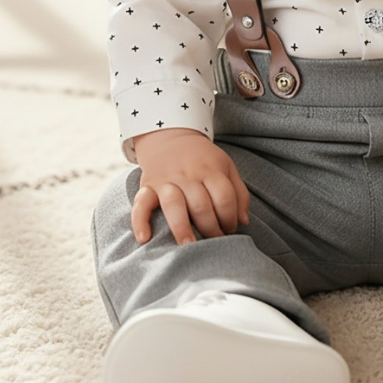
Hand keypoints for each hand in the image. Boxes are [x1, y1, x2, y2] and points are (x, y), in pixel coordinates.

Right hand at [131, 128, 249, 245]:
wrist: (170, 135)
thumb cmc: (203, 158)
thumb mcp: (226, 166)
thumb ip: (238, 193)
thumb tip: (243, 222)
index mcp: (211, 170)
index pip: (224, 198)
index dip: (230, 218)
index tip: (230, 230)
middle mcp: (188, 175)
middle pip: (201, 205)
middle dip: (210, 229)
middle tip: (214, 244)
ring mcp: (166, 180)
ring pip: (174, 205)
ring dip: (182, 228)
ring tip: (188, 247)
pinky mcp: (147, 185)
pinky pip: (141, 203)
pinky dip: (140, 221)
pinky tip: (144, 238)